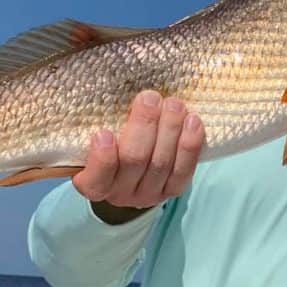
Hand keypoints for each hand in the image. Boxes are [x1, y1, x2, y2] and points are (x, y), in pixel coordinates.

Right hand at [74, 91, 205, 215]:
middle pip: (134, 161)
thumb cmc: (110, 147)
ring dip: (170, 129)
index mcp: (93, 185)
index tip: (103, 132)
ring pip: (162, 163)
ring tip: (173, 104)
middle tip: (150, 98)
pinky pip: (184, 170)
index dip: (102, 158)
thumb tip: (100, 92)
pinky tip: (193, 121)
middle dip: (144, 126)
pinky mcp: (174, 190)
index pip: (96, 178)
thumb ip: (98, 126)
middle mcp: (121, 194)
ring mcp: (150, 194)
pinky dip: (190, 145)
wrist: (132, 170)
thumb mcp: (93, 141)